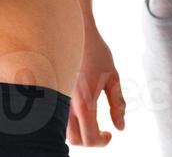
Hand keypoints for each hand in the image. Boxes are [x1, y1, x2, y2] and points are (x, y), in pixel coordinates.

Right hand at [66, 26, 125, 146]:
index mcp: (84, 103)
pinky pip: (57, 118)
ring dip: (78, 132)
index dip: (102, 142)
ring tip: (90, 120)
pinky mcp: (51, 92)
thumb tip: (120, 127)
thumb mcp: (112, 77)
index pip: (90, 139)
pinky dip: (68, 122)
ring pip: (64, 132)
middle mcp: (67, 104)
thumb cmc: (95, 52)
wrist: (73, 30)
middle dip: (90, 140)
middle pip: (76, 140)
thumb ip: (117, 104)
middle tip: (101, 130)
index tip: (109, 134)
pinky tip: (79, 110)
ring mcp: (56, 99)